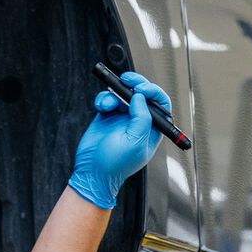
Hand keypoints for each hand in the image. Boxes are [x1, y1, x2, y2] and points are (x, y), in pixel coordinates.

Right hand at [68, 71, 171, 208]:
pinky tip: (101, 107)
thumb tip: (140, 97)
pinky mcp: (107, 117)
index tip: (142, 89)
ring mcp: (122, 119)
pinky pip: (108, 99)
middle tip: (127, 79)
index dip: (154, 93)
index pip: (161, 106)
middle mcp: (138, 123)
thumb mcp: (134, 143)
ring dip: (116, 93)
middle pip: (143, 95)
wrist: (91, 173)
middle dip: (136, 84)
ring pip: (124, 95)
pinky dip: (104, 99)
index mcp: (151, 130)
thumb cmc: (114, 165)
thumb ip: (141, 118)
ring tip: (108, 104)